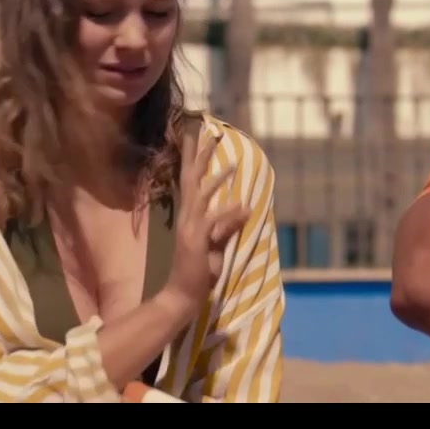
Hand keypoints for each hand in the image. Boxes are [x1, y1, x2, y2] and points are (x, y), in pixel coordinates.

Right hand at [165, 119, 249, 303]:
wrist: (183, 295)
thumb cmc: (199, 271)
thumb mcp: (218, 244)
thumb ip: (229, 226)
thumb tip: (246, 207)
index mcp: (191, 216)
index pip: (191, 181)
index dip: (193, 159)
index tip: (196, 137)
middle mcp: (188, 217)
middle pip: (192, 179)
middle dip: (199, 155)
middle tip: (208, 133)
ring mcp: (190, 228)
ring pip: (201, 195)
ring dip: (215, 177)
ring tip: (231, 161)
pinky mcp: (197, 241)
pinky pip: (214, 223)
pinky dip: (229, 213)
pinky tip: (244, 205)